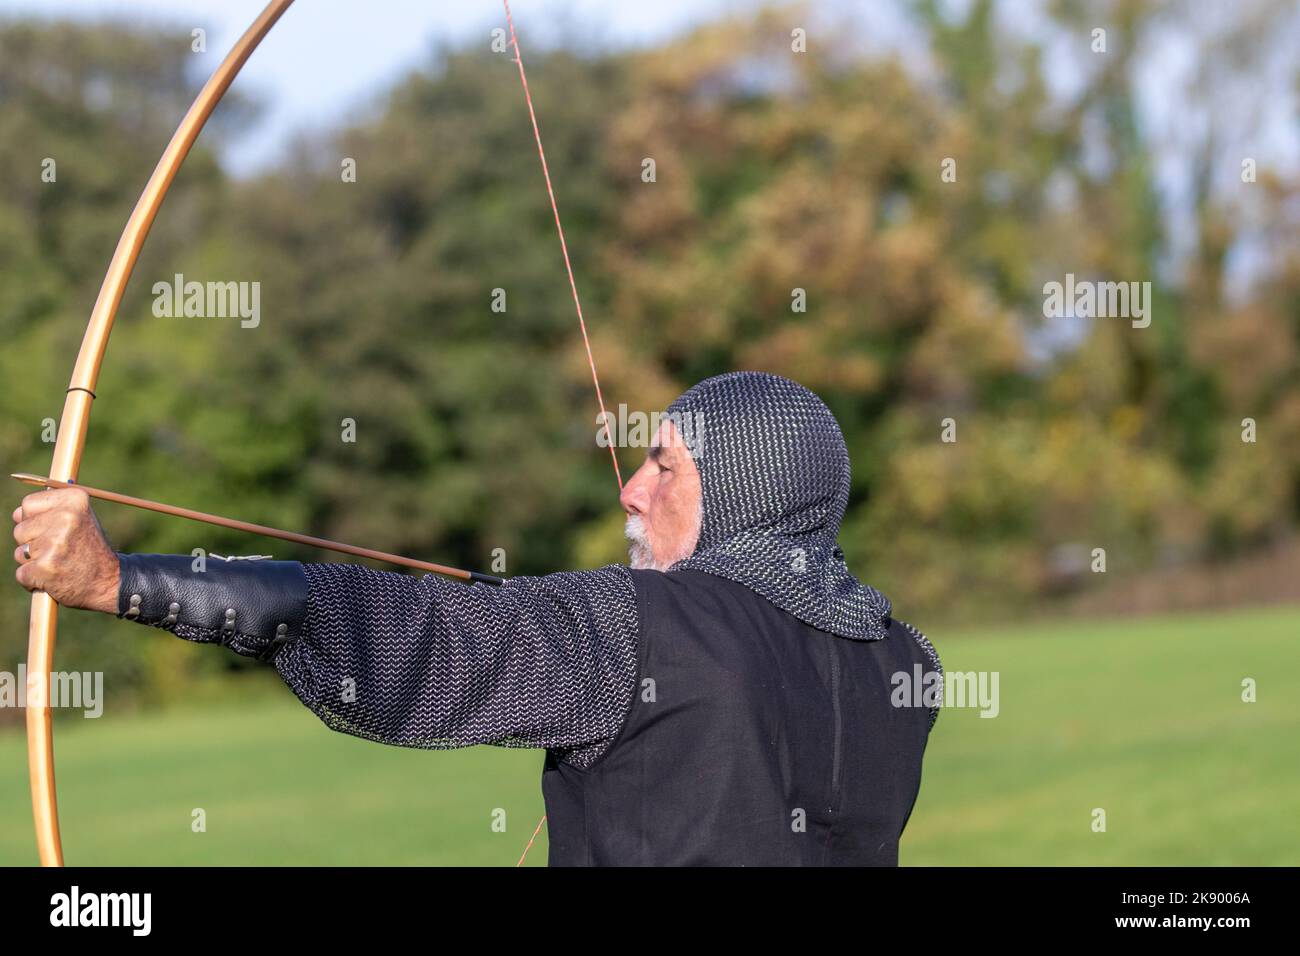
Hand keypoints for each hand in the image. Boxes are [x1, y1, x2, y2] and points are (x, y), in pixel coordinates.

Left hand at [13, 487, 119, 613]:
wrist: (108, 581)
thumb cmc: (89, 549)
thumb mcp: (80, 518)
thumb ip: (51, 510)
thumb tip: (17, 512)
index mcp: (74, 499)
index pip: (27, 504)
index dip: (36, 520)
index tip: (56, 530)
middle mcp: (66, 517)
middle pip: (20, 529)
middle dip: (33, 542)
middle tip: (60, 550)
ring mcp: (55, 543)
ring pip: (19, 552)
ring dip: (33, 562)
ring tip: (58, 563)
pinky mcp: (45, 567)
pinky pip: (21, 573)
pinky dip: (33, 580)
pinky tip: (54, 578)